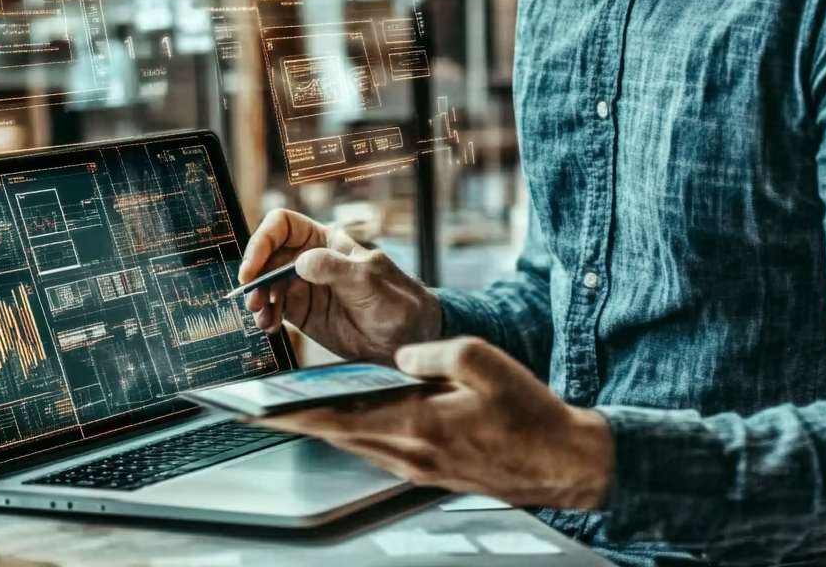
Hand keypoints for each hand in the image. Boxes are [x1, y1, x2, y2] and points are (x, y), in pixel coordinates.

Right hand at [239, 209, 440, 362]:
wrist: (407, 340)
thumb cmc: (397, 302)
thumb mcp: (369, 281)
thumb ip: (335, 269)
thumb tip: (301, 261)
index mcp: (326, 241)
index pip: (283, 226)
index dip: (263, 241)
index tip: (252, 268)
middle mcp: (310, 259)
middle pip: (268, 256)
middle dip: (256, 276)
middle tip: (253, 300)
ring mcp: (304, 286)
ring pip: (267, 284)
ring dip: (259, 300)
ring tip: (264, 320)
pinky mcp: (303, 312)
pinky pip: (274, 308)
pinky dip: (266, 316)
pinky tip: (270, 328)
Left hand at [260, 337, 614, 508]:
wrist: (562, 462)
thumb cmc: (529, 414)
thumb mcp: (483, 363)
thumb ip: (435, 353)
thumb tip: (401, 356)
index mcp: (417, 424)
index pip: (339, 419)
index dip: (296, 413)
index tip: (262, 408)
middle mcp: (410, 452)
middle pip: (338, 435)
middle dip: (299, 421)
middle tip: (264, 407)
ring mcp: (419, 467)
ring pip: (357, 445)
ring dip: (325, 428)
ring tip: (297, 408)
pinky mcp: (430, 471)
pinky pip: (379, 450)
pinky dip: (356, 434)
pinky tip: (353, 420)